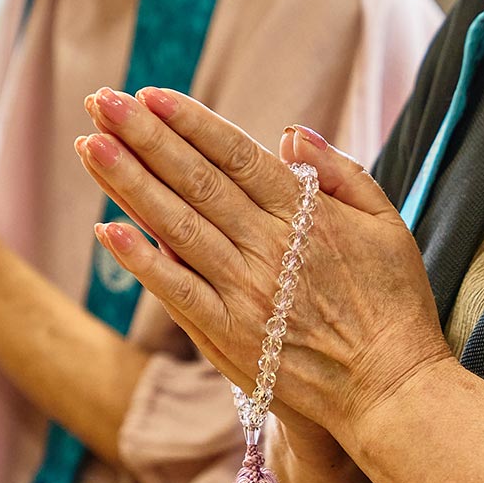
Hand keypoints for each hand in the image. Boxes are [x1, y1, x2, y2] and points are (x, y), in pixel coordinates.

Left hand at [73, 87, 453, 445]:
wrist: (391, 388)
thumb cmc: (395, 305)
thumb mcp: (387, 224)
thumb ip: (342, 175)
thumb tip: (290, 135)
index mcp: (307, 214)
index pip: (236, 155)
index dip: (190, 122)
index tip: (149, 94)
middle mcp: (269, 247)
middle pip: (195, 180)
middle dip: (142, 136)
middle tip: (99, 101)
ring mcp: (245, 292)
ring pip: (176, 226)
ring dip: (128, 183)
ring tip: (89, 145)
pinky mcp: (229, 336)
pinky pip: (176, 291)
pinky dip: (140, 260)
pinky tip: (105, 229)